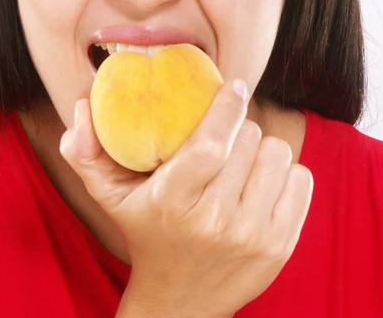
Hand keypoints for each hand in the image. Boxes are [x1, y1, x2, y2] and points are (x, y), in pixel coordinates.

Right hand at [60, 79, 313, 317]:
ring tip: (241, 161)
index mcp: (173, 201)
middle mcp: (215, 220)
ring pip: (277, 154)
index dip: (226, 106)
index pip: (211, 143)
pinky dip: (284, 173)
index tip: (231, 85)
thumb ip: (85, 151)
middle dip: (239, 128)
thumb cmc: (144, 232)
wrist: (180, 301)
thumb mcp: (109, 196)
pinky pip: (300, 180)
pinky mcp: (281, 245)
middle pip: (248, 140)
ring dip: (261, 149)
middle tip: (225, 138)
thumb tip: (81, 107)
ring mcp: (252, 235)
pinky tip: (261, 182)